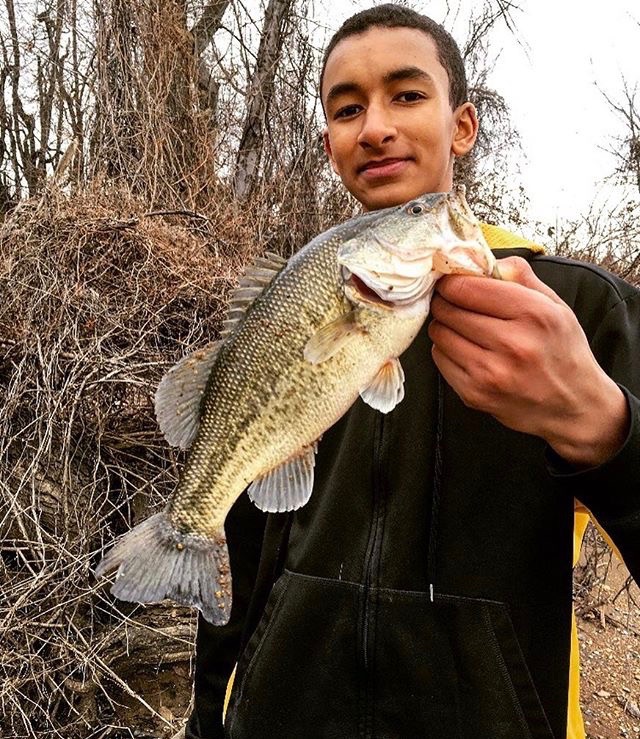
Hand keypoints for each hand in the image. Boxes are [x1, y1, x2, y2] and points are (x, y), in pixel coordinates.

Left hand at [428, 256, 628, 466]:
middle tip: (453, 303)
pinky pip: (439, 359)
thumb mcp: (555, 306)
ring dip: (444, 326)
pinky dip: (446, 350)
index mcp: (534, 314)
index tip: (452, 282)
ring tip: (462, 328)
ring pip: (439, 333)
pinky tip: (465, 350)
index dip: (452, 281)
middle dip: (446, 302)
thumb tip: (481, 259)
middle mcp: (513, 344)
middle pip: (448, 309)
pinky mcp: (474, 394)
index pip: (466, 287)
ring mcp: (491, 373)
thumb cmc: (562, 351)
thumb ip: (520, 277)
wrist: (573, 406)